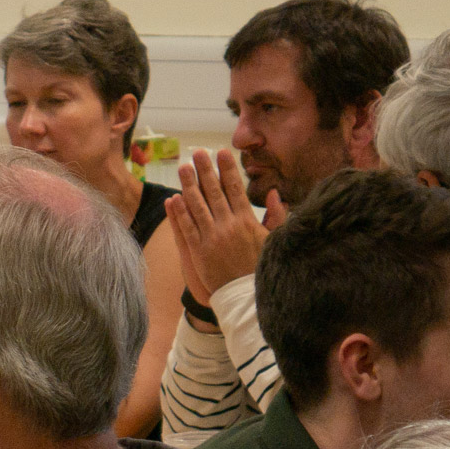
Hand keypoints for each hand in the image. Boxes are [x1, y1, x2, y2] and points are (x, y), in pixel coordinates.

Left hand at [164, 149, 280, 298]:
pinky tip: (174, 198)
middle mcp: (228, 226)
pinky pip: (187, 228)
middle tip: (198, 152)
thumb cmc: (261, 267)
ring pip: (198, 206)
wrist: (246, 296)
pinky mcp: (198, 252)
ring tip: (183, 168)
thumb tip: (274, 194)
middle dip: (206, 170)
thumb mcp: (274, 240)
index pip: (235, 189)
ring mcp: (211, 238)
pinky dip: (180, 213)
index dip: (227, 169)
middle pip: (214, 192)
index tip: (222, 152)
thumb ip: (275, 216)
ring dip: (189, 185)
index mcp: (247, 221)